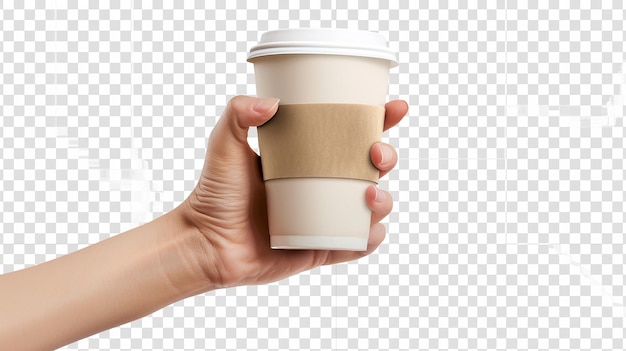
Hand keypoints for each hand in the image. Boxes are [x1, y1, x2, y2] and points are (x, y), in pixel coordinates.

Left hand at [180, 96, 407, 288]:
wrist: (204, 244)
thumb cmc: (213, 195)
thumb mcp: (223, 146)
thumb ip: (237, 114)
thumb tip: (272, 102)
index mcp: (307, 159)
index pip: (349, 135)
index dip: (378, 121)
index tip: (394, 109)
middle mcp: (320, 186)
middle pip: (370, 169)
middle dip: (386, 158)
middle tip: (376, 154)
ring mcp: (324, 218)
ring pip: (371, 208)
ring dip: (384, 200)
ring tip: (369, 195)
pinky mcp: (321, 248)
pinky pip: (356, 244)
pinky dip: (370, 238)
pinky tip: (368, 230)